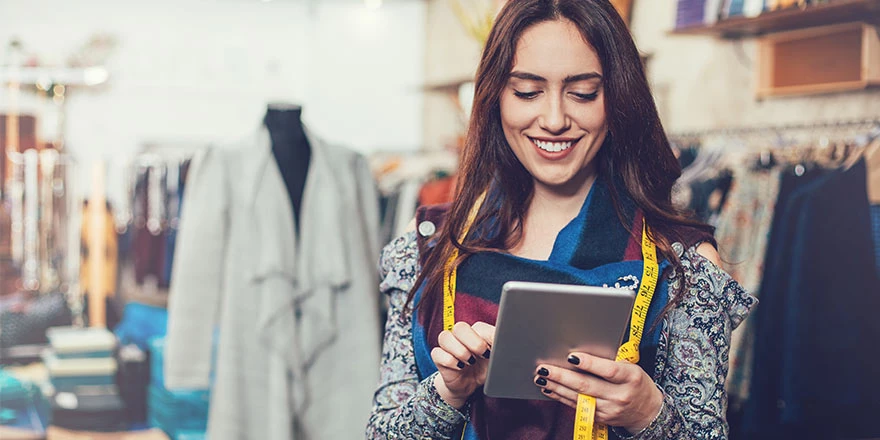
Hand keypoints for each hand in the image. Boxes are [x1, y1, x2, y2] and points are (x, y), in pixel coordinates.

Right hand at [431, 321, 494, 408]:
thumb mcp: (497, 359)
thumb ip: (501, 348)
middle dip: (473, 342)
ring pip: (445, 336)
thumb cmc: (485, 368)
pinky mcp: (439, 357)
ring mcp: (448, 346)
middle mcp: (461, 336)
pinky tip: (459, 368)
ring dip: (460, 351)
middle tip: (483, 355)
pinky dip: (449, 360)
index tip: (495, 350)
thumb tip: (508, 344)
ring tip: (470, 362)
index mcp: (477, 332)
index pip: (479, 327)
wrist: (471, 386)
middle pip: (460, 327)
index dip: (487, 337)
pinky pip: (437, 353)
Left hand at [533, 352, 662, 433]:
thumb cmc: (636, 383)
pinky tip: (550, 389)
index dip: (589, 363)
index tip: (571, 356)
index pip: (608, 370)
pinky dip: (561, 397)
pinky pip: (577, 406)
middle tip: (544, 368)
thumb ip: (610, 361)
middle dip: (562, 376)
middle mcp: (619, 395)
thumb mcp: (631, 367)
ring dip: (556, 387)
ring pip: (578, 397)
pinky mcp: (601, 418)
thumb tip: (579, 353)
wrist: (648, 412)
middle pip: (587, 385)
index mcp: (631, 377)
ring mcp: (609, 409)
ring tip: (541, 378)